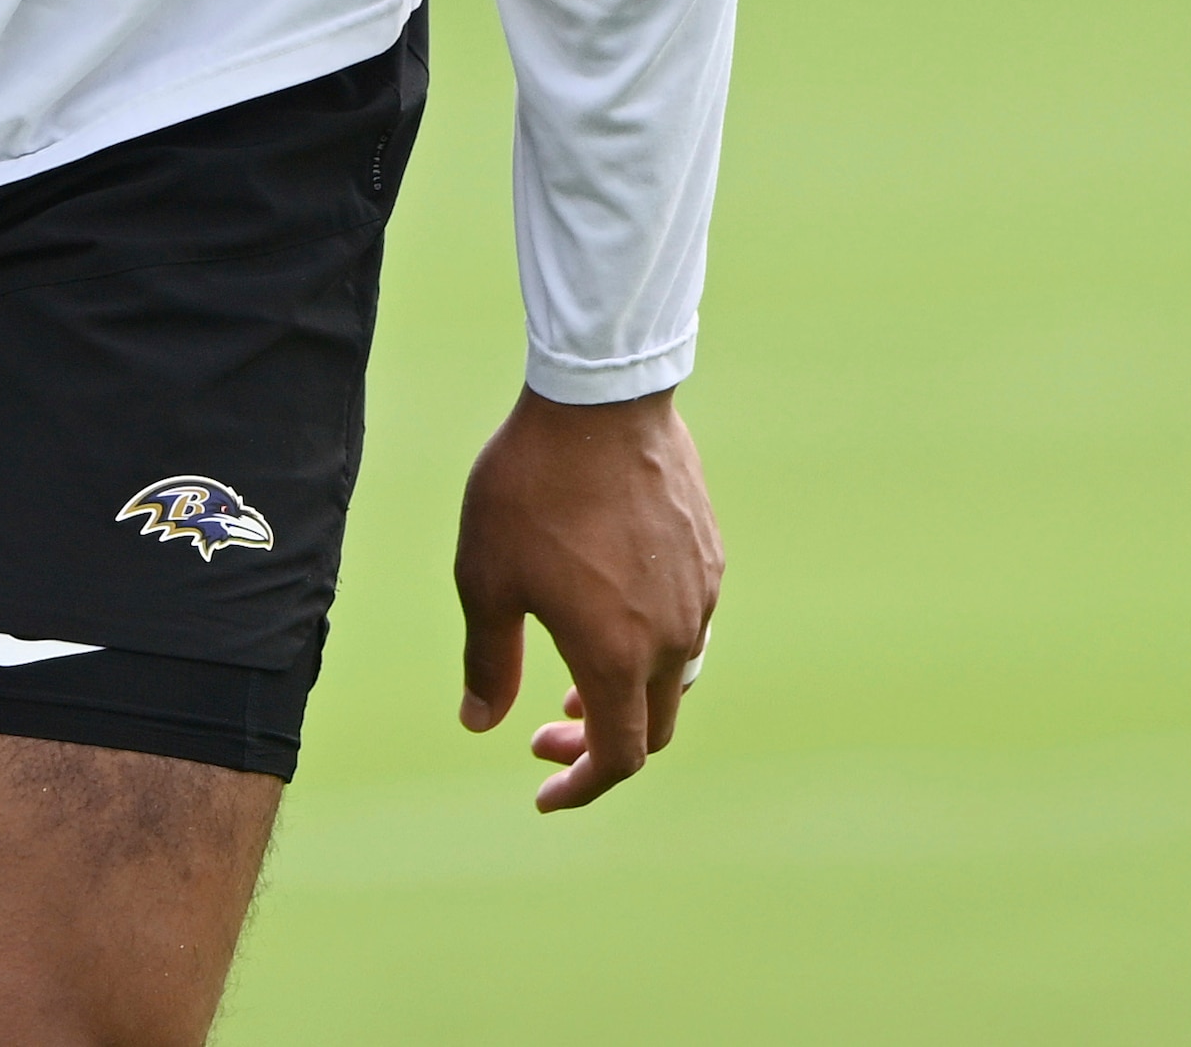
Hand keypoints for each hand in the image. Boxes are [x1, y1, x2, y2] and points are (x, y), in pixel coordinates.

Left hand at [455, 386, 720, 809]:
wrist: (600, 400)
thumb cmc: (531, 490)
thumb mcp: (486, 578)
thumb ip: (487, 660)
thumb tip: (480, 722)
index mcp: (619, 656)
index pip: (618, 758)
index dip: (580, 786)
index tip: (542, 790)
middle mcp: (674, 638)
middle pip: (651, 727)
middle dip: (596, 744)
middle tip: (543, 728)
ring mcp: (700, 596)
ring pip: (674, 677)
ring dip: (625, 694)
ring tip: (574, 681)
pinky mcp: (710, 557)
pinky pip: (688, 625)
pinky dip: (649, 647)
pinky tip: (610, 614)